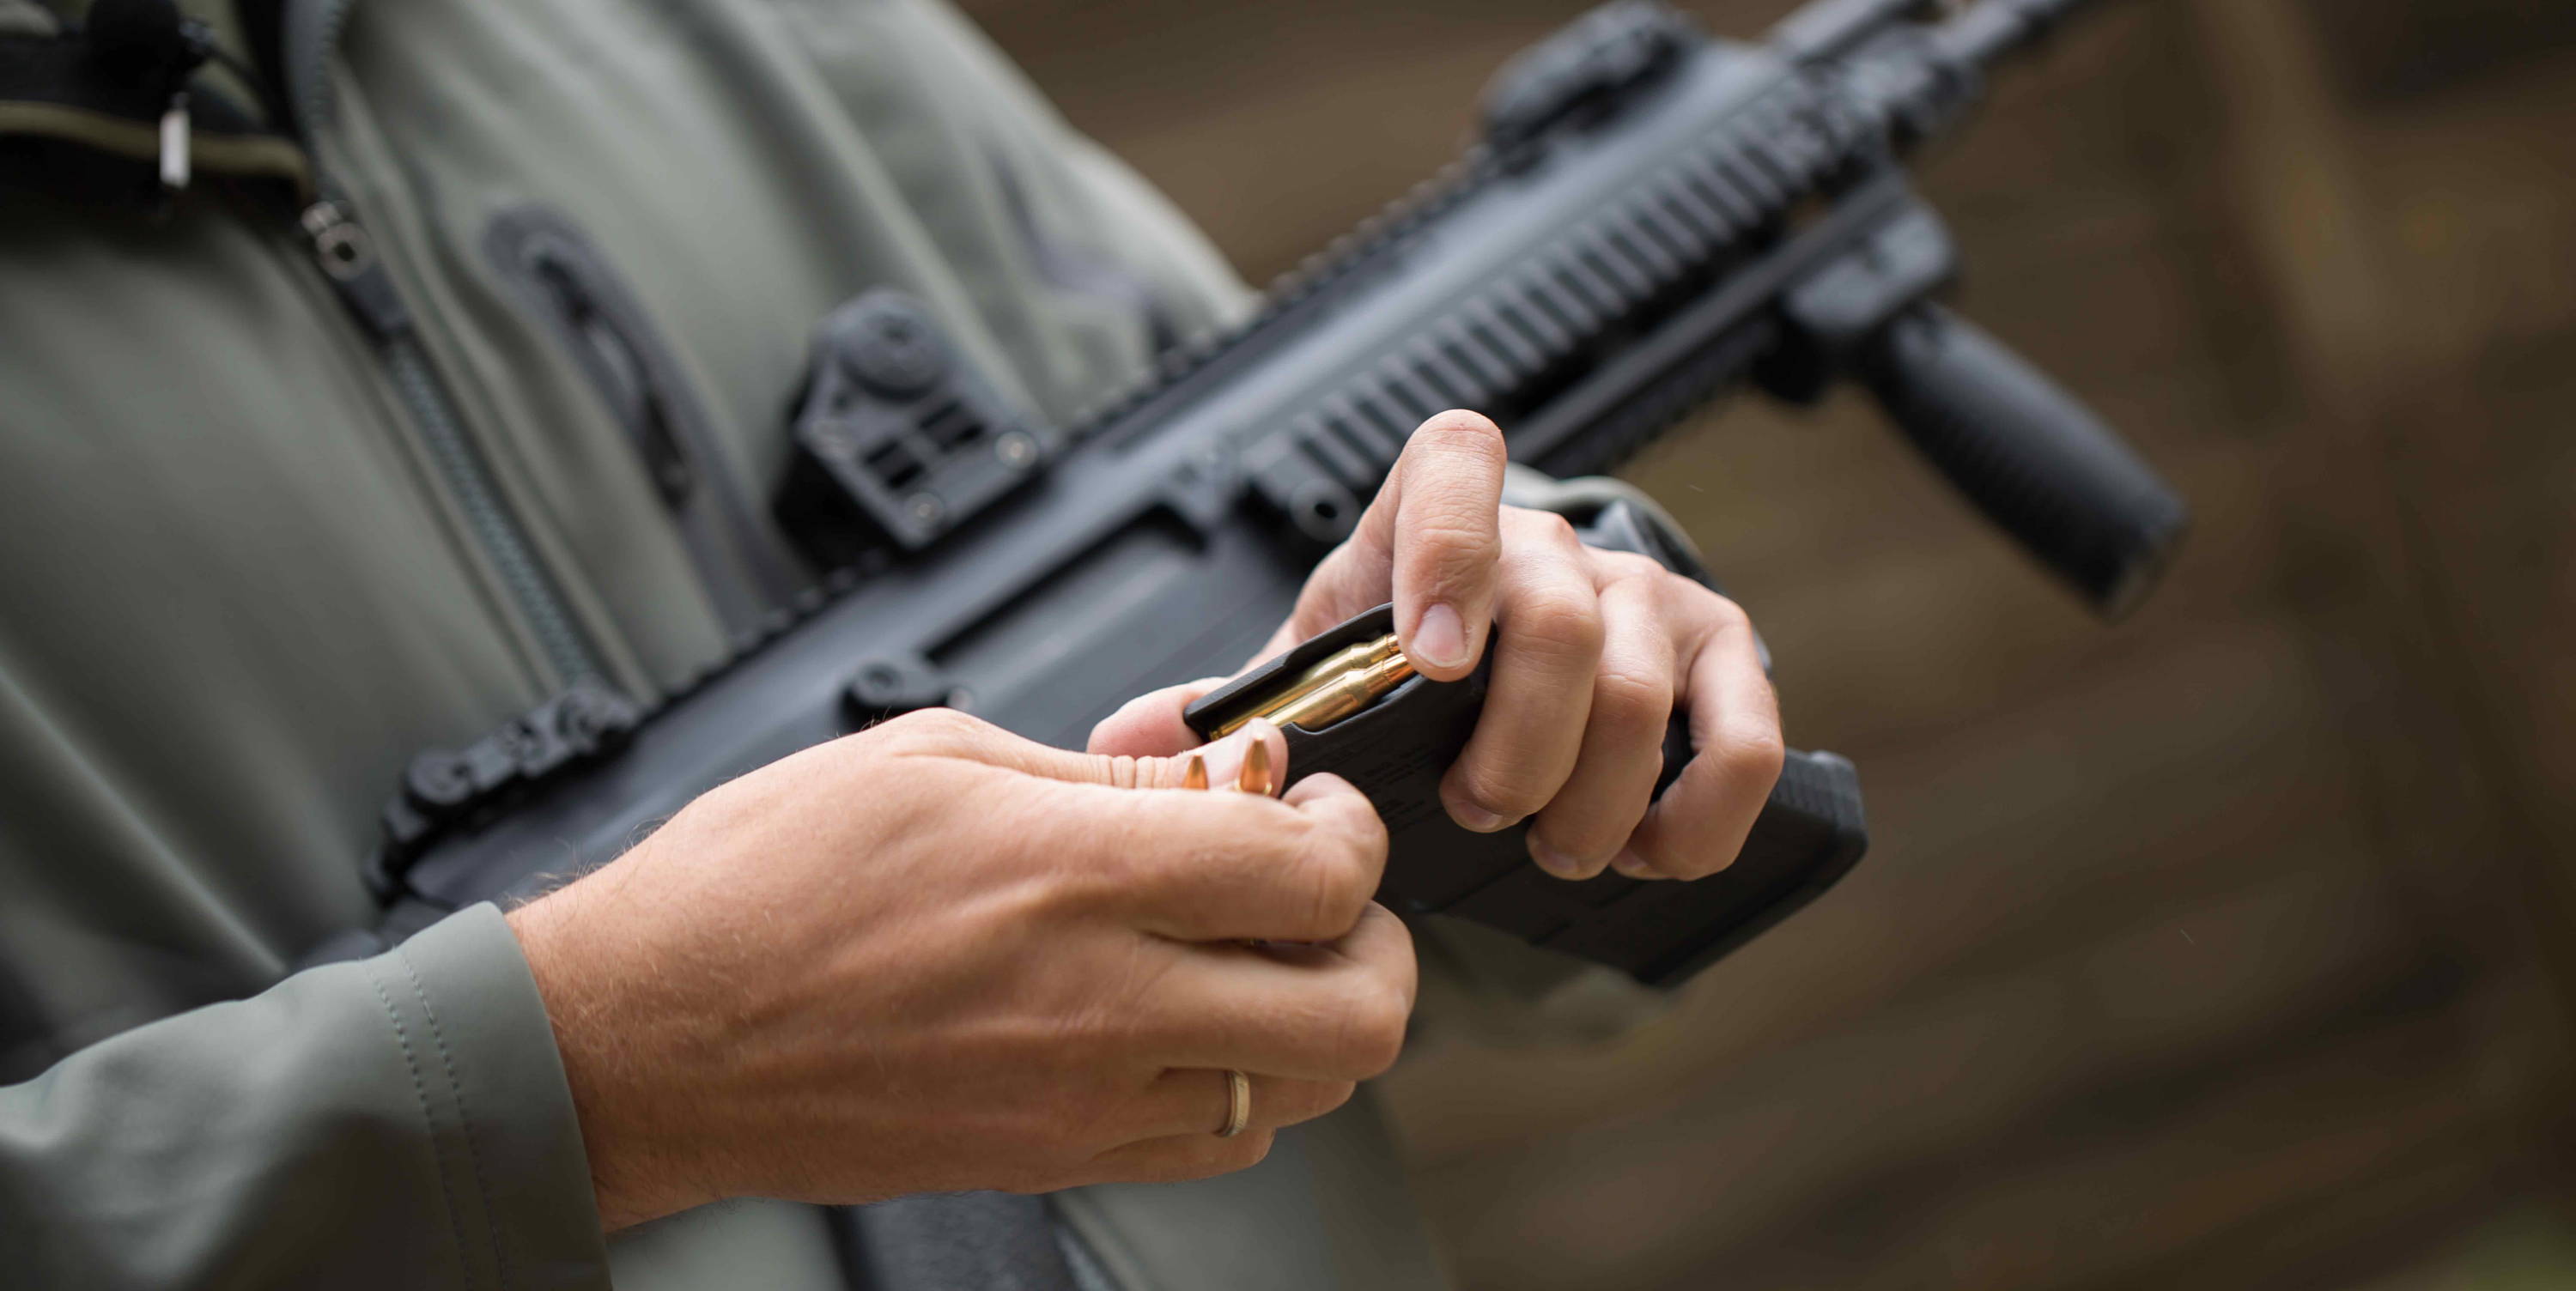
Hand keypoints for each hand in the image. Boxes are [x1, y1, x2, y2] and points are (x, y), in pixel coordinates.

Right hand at [505, 710, 1409, 1230]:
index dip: (1353, 831)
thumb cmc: (757, 887)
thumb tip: (1209, 766)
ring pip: (1302, 1092)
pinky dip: (1241, 1086)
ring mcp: (1081, 1098)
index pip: (1317, 874)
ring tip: (1258, 957)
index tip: (1321, 809)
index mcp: (1073, 874)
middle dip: (1377, 944)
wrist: (646, 1035)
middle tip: (1329, 897)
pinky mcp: (1051, 1158)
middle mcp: (1099, 1001)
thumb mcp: (931, 755)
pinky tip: (1187, 1024)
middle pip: (1356, 1013)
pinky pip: (1216, 1146)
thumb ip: (1098, 770)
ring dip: (1314, 1018)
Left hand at [1092, 410, 1781, 882]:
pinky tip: (1647, 853)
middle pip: (1558, 617)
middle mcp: (1547, 545)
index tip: (1430, 659)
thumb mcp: (1311, 680)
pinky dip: (1700, 809)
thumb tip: (1120, 747)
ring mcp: (1644, 592)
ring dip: (1593, 794)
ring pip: (1642, 682)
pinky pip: (1742, 727)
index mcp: (1426, 528)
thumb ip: (1231, 710)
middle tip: (1480, 814)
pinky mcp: (1719, 653)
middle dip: (1517, 742)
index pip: (1454, 460)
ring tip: (1551, 853)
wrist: (1497, 680)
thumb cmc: (1394, 679)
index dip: (1450, 544)